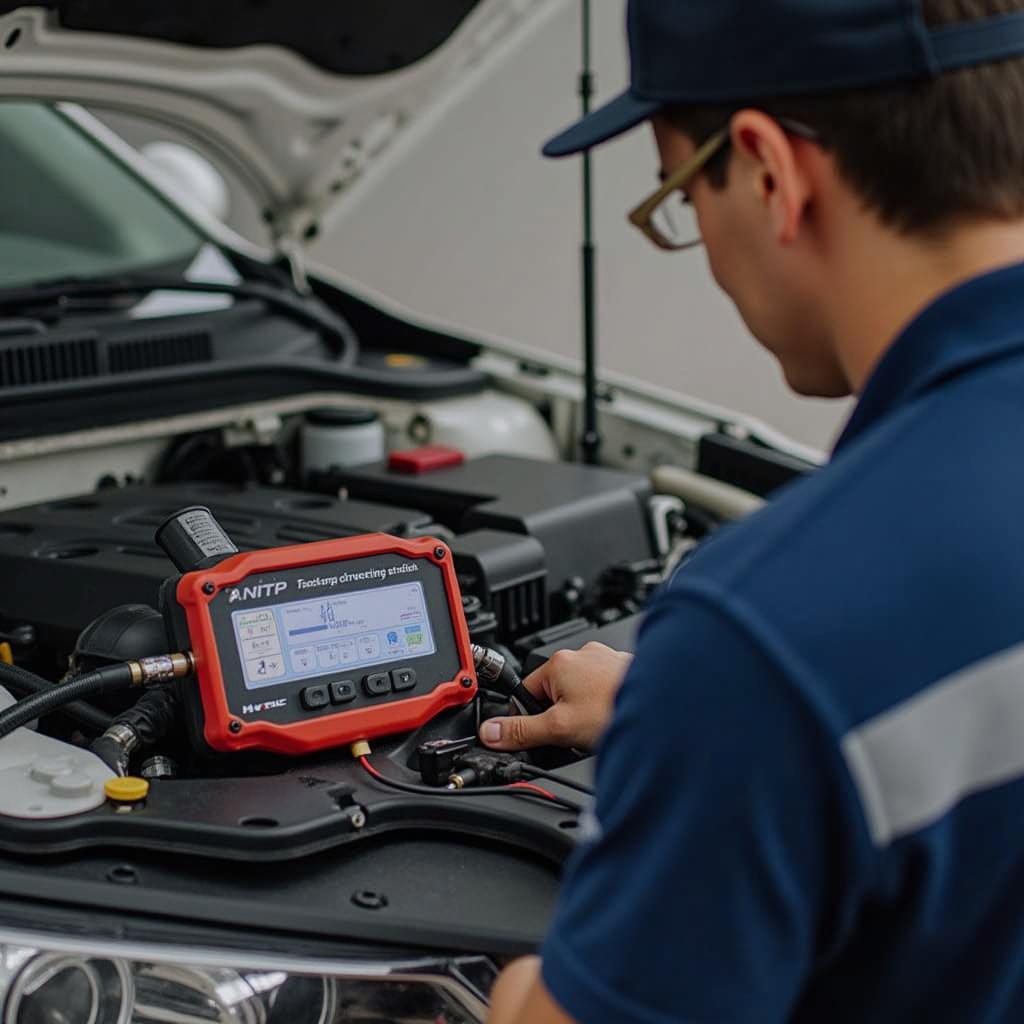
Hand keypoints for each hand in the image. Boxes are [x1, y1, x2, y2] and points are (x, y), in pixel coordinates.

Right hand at [478, 642, 631, 751]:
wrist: (668, 710)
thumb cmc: (617, 710)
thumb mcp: (560, 728)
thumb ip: (522, 731)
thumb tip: (490, 732)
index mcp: (560, 662)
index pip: (526, 692)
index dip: (528, 719)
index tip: (538, 736)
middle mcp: (583, 655)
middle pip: (554, 693)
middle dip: (560, 717)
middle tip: (575, 736)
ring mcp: (607, 662)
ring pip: (581, 694)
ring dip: (584, 713)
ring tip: (598, 729)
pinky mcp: (626, 672)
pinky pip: (604, 692)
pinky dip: (605, 707)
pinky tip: (613, 721)